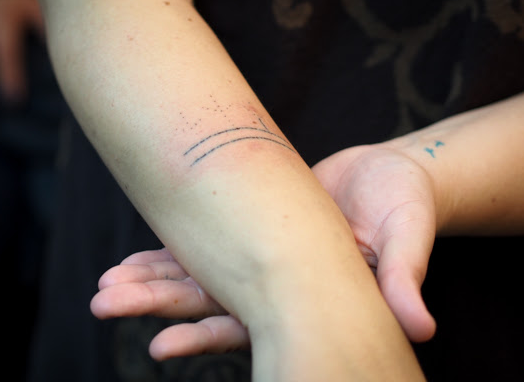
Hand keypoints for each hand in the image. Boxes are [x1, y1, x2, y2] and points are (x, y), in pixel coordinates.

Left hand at [91, 144, 436, 357]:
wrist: (393, 177)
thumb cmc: (406, 207)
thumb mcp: (407, 237)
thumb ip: (404, 277)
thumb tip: (419, 328)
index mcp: (308, 295)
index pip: (251, 326)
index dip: (207, 338)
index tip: (157, 348)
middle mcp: (276, 285)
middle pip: (209, 302)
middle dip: (156, 303)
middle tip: (103, 303)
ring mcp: (260, 259)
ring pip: (198, 276)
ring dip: (152, 281)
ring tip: (105, 286)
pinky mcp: (251, 231)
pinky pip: (205, 244)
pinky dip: (170, 253)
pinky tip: (133, 259)